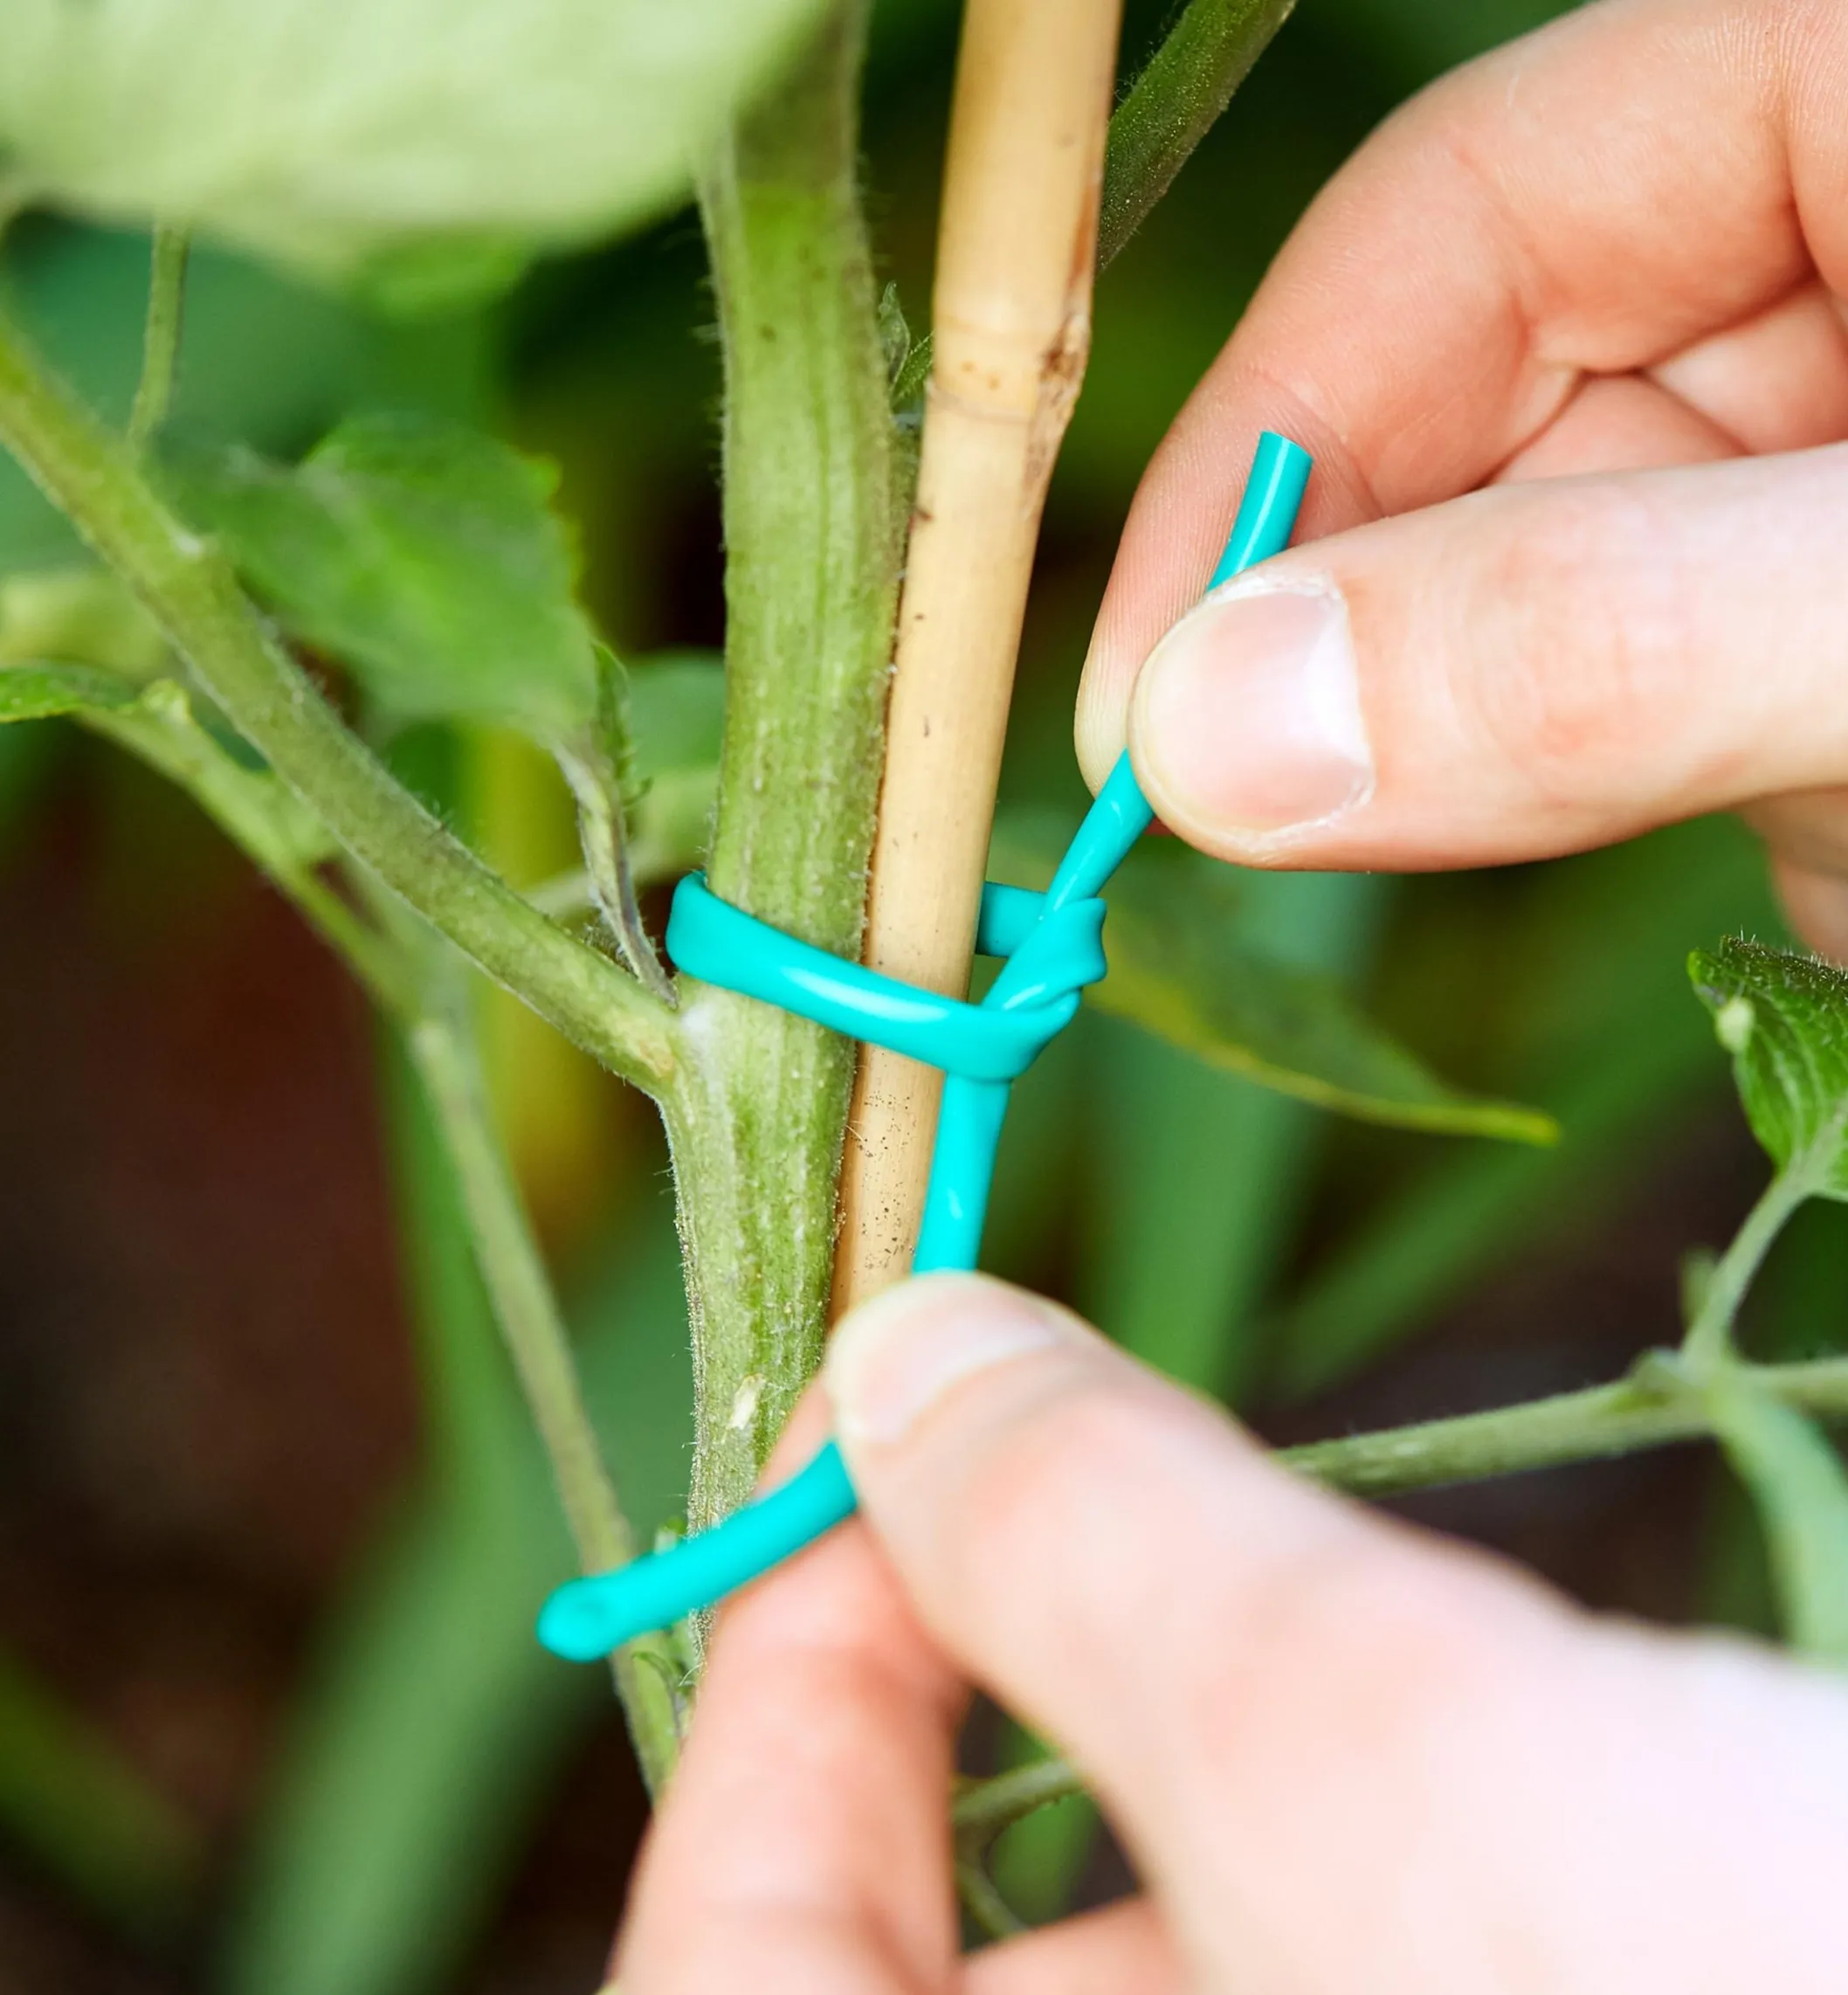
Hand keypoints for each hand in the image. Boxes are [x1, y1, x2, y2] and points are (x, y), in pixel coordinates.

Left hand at [619, 1274, 1847, 1991]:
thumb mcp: (1422, 1775)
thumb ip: (1115, 1553)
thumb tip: (900, 1353)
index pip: (730, 1981)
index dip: (774, 1696)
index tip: (863, 1441)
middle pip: (991, 1982)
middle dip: (1059, 1719)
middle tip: (1168, 1491)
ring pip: (1237, 1956)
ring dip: (1276, 1786)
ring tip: (1463, 1675)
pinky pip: (1392, 1957)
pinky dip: (1417, 1860)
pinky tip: (1591, 1775)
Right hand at [1077, 0, 1847, 953]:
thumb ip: (1605, 639)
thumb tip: (1220, 729)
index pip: (1468, 208)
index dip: (1263, 445)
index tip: (1136, 703)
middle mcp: (1810, 256)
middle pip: (1463, 392)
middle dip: (1324, 604)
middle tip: (1206, 810)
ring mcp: (1795, 463)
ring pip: (1510, 557)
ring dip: (1406, 713)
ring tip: (1326, 844)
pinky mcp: (1783, 637)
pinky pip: (1590, 678)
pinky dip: (1506, 779)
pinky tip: (1464, 850)